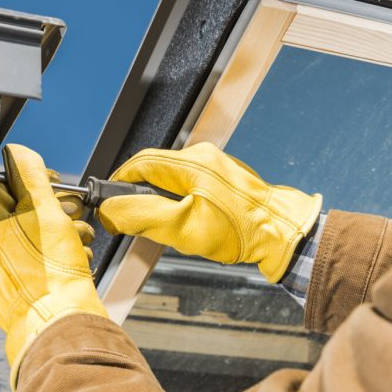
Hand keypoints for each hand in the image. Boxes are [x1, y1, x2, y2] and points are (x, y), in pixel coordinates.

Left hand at [0, 144, 106, 389]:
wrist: (61, 325)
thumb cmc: (51, 273)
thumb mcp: (43, 209)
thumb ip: (29, 175)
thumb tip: (17, 152)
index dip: (29, 180)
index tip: (53, 185)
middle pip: (16, 212)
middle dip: (52, 209)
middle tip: (72, 215)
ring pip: (30, 238)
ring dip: (60, 233)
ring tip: (78, 242)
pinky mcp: (14, 291)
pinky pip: (33, 262)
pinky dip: (55, 257)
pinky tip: (74, 261)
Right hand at [96, 142, 321, 282]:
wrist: (283, 234)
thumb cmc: (241, 231)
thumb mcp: (183, 228)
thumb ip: (142, 216)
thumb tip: (110, 210)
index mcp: (191, 162)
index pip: (139, 163)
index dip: (119, 182)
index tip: (109, 203)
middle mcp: (204, 157)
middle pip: (155, 169)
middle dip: (140, 193)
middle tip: (134, 220)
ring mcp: (218, 166)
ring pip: (173, 178)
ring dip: (161, 199)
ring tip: (165, 225)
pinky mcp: (226, 179)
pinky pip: (191, 184)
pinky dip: (180, 201)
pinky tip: (189, 222)